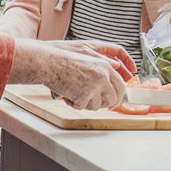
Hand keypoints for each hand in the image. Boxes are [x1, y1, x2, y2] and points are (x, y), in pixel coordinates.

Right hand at [9, 38, 128, 110]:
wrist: (50, 63)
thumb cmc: (64, 63)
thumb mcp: (89, 64)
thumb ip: (102, 75)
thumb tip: (110, 93)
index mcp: (106, 67)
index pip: (120, 86)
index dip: (117, 96)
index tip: (112, 102)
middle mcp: (103, 76)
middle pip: (113, 99)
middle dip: (103, 105)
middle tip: (93, 104)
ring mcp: (95, 85)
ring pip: (97, 106)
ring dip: (85, 104)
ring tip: (74, 95)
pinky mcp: (84, 94)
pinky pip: (82, 107)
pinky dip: (74, 104)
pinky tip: (67, 96)